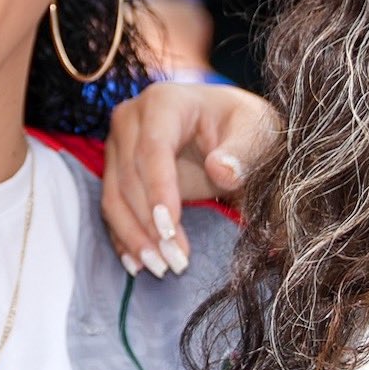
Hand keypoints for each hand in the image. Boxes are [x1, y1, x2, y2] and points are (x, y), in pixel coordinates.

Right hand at [99, 81, 279, 275]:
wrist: (228, 126)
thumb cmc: (244, 126)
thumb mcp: (256, 133)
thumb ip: (242, 152)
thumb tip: (222, 171)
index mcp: (164, 101)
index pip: (152, 148)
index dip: (158, 190)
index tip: (170, 227)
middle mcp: (131, 119)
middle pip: (129, 177)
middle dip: (150, 224)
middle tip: (177, 262)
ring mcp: (118, 145)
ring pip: (114, 196)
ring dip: (134, 237)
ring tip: (161, 268)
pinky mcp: (116, 171)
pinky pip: (112, 208)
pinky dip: (124, 238)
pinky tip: (138, 263)